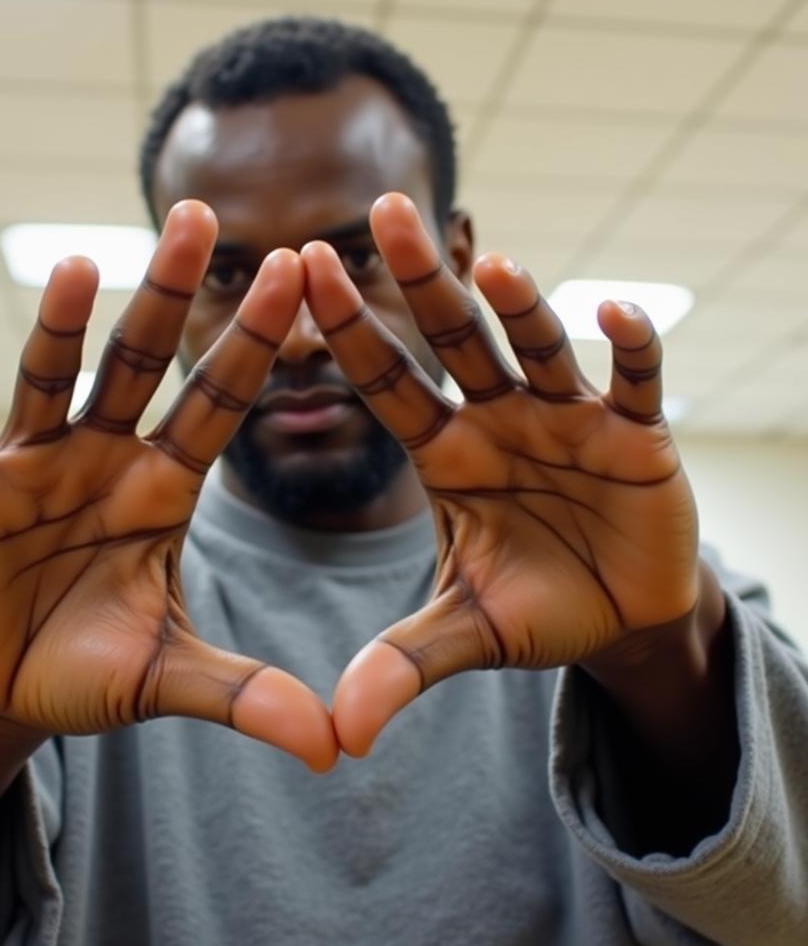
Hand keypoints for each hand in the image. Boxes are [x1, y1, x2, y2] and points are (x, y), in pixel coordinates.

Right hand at [0, 201, 336, 771]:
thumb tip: (335, 747)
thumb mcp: (168, 680)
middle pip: (140, 367)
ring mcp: (30, 471)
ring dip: (62, 328)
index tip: (298, 276)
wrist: (2, 693)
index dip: (254, 347)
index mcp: (161, 490)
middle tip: (201, 217)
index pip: (217, 407)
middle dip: (169, 298)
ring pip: (50, 384)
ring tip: (81, 267)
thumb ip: (243, 697)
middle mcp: (101, 461)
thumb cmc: (86, 671)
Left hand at [301, 193, 699, 756]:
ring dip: (519, 309)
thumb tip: (337, 735)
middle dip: (422, 283)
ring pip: (538, 349)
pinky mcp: (640, 436)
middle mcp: (501, 422)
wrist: (621, 614)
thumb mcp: (467, 636)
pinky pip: (634, 384)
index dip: (351, 334)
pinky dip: (630, 352)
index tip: (305, 272)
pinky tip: (614, 314)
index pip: (388, 384)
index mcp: (448, 455)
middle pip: (454, 343)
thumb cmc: (538, 609)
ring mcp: (570, 422)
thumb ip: (404, 665)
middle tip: (382, 210)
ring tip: (492, 266)